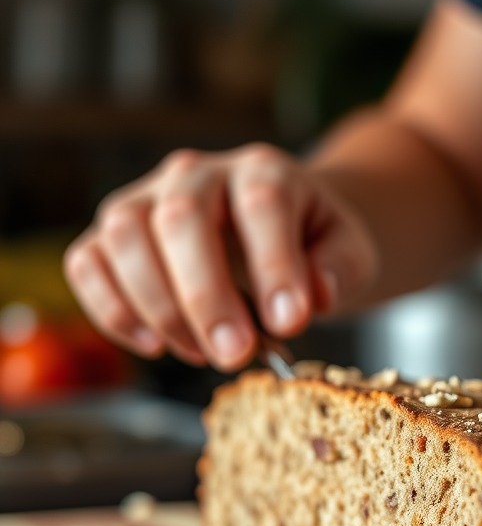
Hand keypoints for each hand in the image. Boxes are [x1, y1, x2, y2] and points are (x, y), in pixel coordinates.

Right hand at [64, 144, 378, 370]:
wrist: (284, 229)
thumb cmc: (315, 241)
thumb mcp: (349, 251)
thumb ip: (339, 269)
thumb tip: (312, 298)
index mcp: (264, 170)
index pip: (262, 204)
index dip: (274, 265)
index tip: (290, 323)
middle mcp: (198, 173)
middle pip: (181, 218)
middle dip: (205, 296)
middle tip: (235, 355)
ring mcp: (147, 197)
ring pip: (125, 235)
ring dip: (159, 307)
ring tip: (203, 354)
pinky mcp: (112, 232)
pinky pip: (88, 261)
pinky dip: (112, 309)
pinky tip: (157, 346)